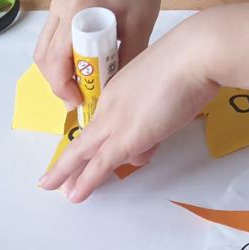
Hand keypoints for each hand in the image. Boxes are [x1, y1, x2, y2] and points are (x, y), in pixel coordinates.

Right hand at [33, 0, 166, 106]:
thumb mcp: (140, 30)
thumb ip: (125, 63)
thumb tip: (108, 95)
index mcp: (78, 7)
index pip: (57, 56)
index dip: (63, 85)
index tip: (80, 101)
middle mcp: (61, 3)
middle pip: (44, 55)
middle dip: (58, 82)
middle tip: (79, 99)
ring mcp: (57, 1)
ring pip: (44, 48)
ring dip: (57, 70)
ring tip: (81, 85)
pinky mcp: (60, 2)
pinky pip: (52, 37)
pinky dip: (60, 56)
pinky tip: (80, 66)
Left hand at [38, 15, 219, 202]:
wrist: (194, 54)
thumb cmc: (191, 59)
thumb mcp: (171, 82)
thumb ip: (161, 104)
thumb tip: (160, 125)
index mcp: (122, 85)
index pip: (104, 116)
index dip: (94, 135)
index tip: (88, 145)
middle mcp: (112, 101)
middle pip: (86, 135)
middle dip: (69, 160)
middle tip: (54, 176)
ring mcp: (116, 120)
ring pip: (84, 152)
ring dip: (74, 174)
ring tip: (68, 192)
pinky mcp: (126, 138)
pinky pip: (100, 164)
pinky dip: (86, 181)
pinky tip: (76, 195)